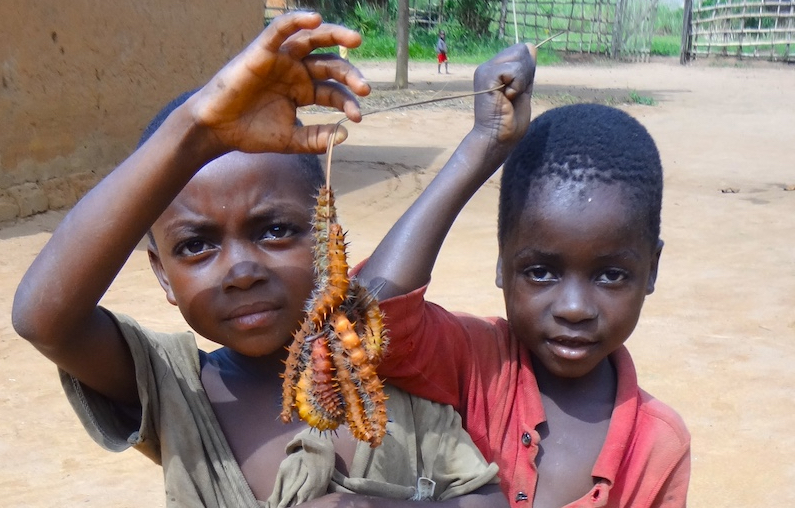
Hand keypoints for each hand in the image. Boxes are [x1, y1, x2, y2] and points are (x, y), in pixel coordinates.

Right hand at [189, 11, 370, 153]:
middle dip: (350, 75)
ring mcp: (281, 59)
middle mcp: (296, 71)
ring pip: (312, 39)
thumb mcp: (290, 139)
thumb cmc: (251, 132)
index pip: (333, 91)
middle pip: (330, 65)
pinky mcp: (262, 50)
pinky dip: (296, 20)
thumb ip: (316, 138)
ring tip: (355, 40)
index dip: (348, 102)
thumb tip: (344, 134)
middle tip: (365, 88)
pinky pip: (280, 29)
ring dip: (334, 36)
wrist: (218, 130)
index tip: (357, 117)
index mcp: (304, 90)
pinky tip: (315, 19)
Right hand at [472, 43, 535, 146]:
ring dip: (522, 80)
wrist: (497, 139)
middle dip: (526, 72)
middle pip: (521, 49)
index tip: (518, 90)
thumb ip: (526, 71)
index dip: (527, 68)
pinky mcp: (487, 76)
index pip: (520, 50)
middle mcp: (487, 66)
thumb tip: (531, 46)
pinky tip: (507, 98)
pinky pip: (514, 69)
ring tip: (509, 97)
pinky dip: (517, 85)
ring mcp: (485, 70)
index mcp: (495, 69)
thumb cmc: (509, 121)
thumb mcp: (523, 90)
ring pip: (519, 56)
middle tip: (514, 94)